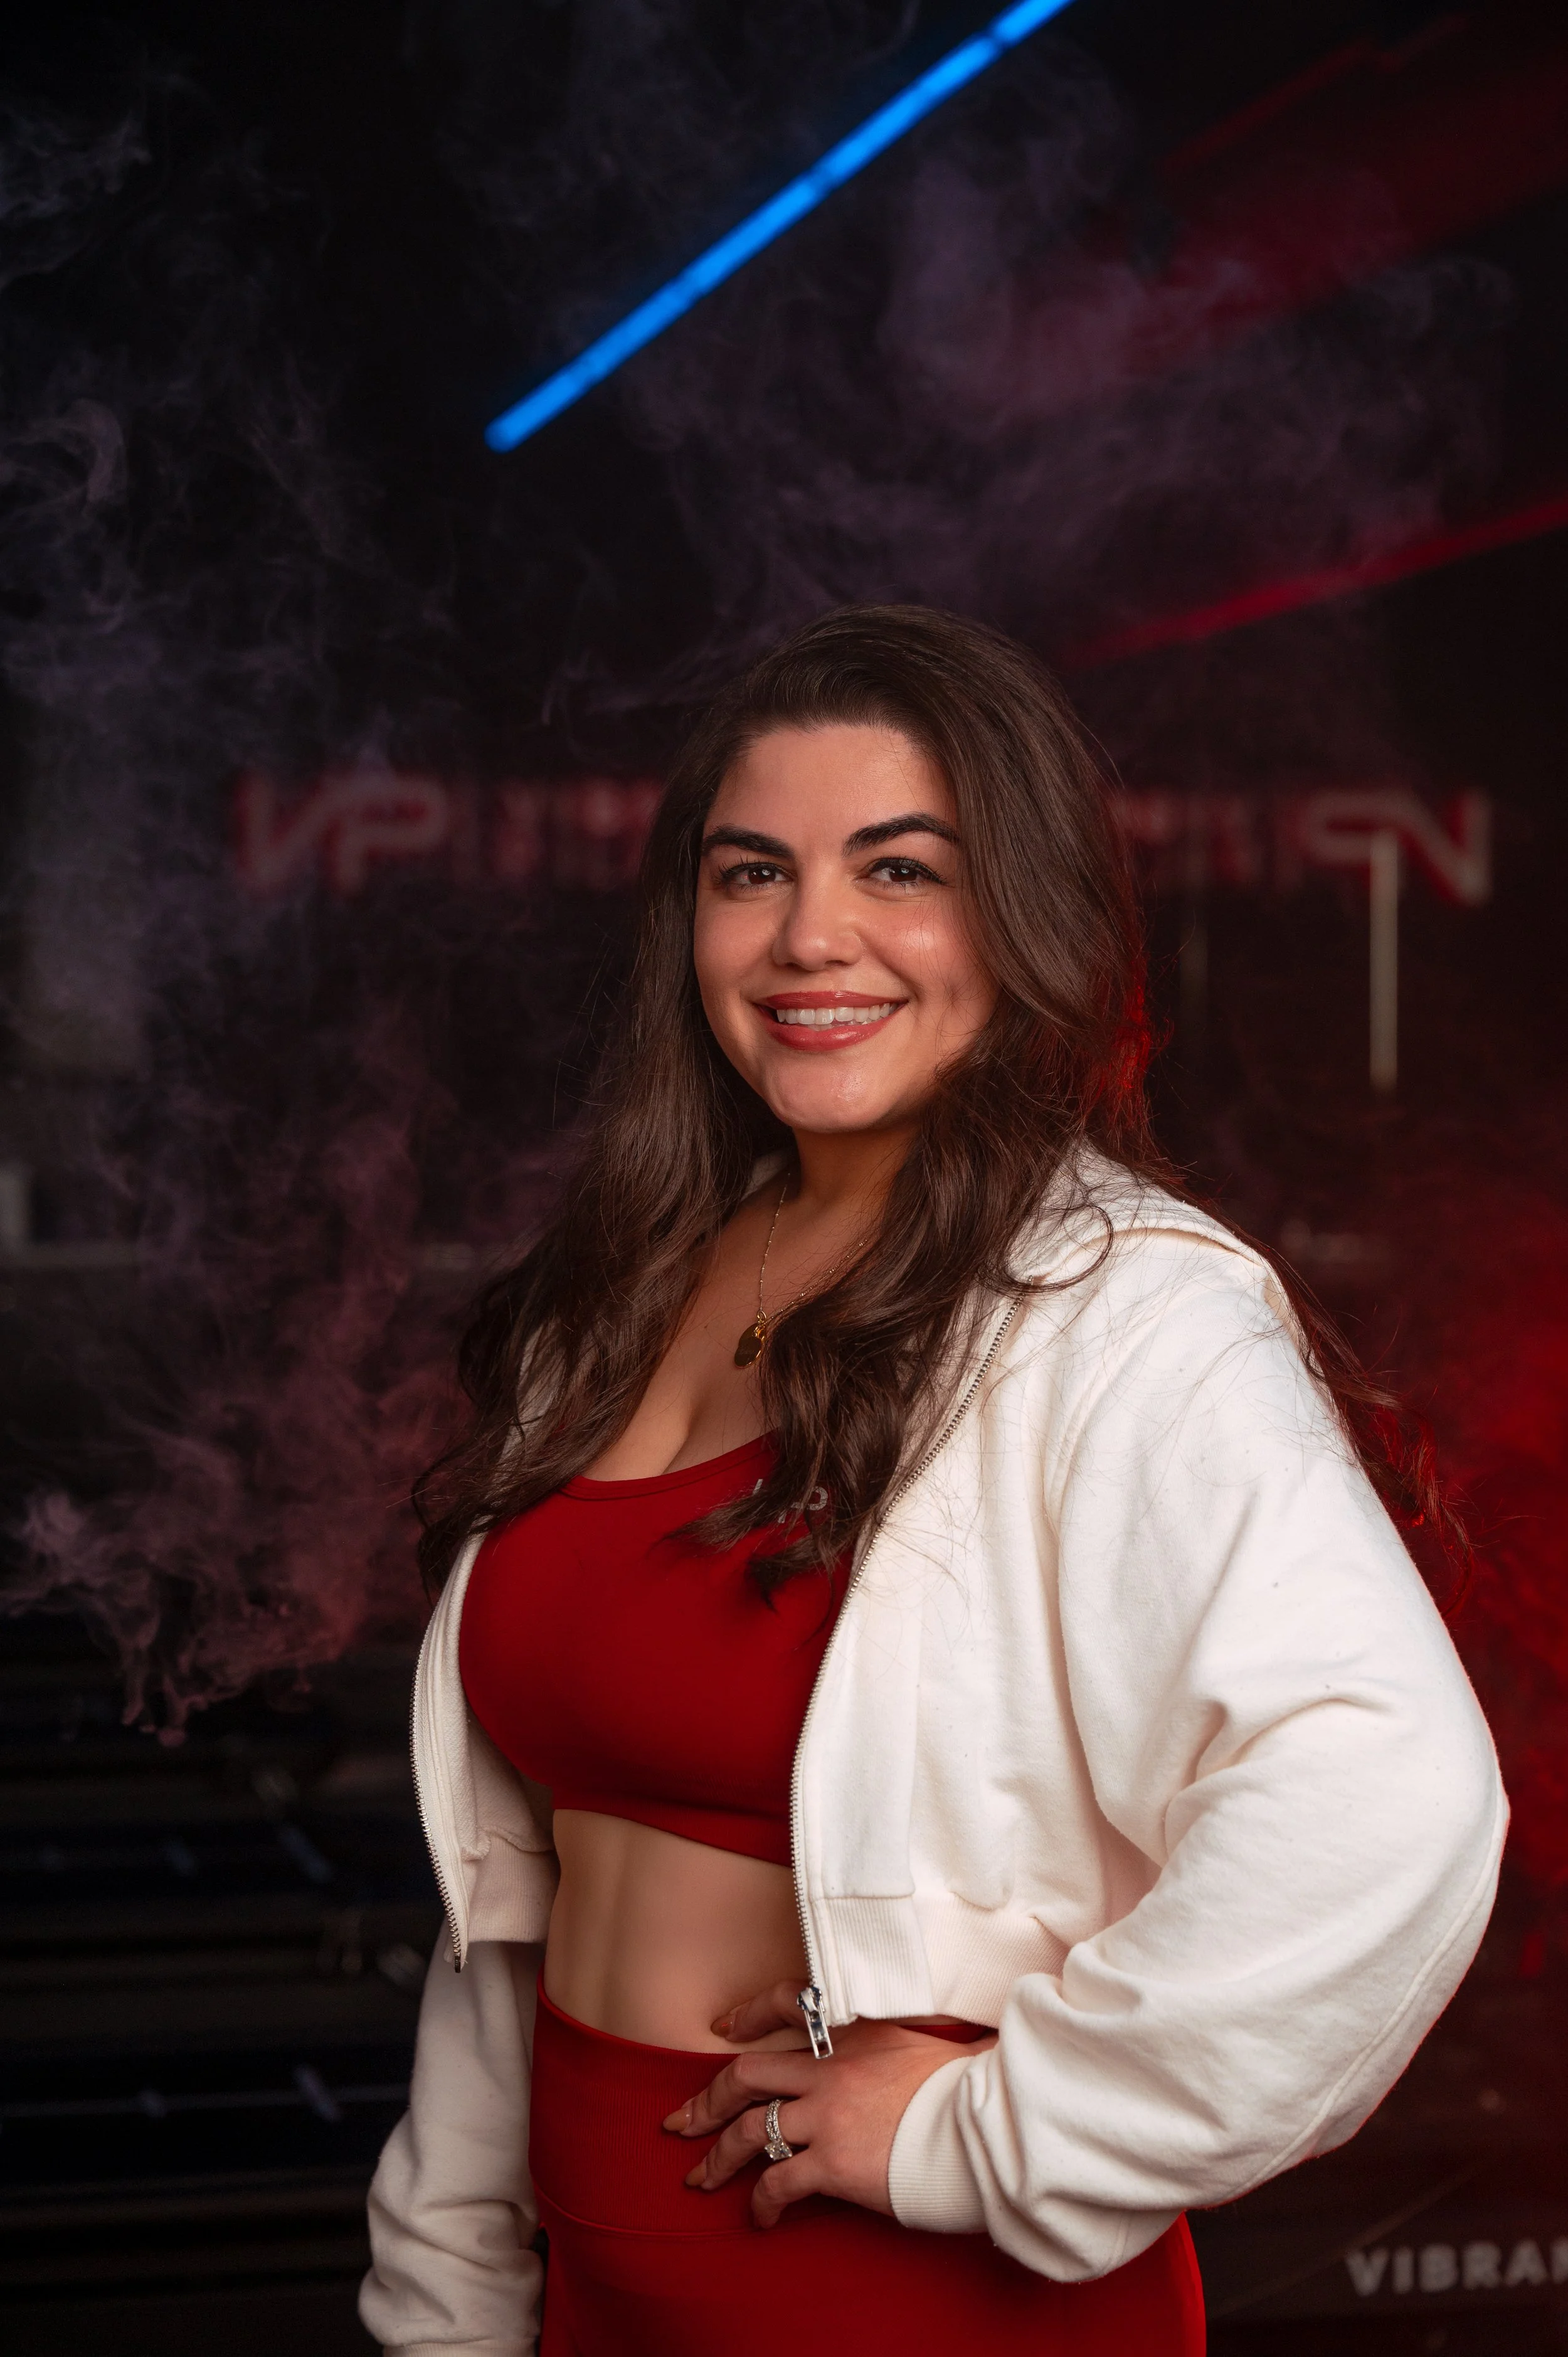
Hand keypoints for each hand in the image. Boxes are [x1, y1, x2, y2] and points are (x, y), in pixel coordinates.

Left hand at [661, 1978, 992, 2227]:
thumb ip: (893, 2046)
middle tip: (682, 2121)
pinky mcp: (833, 2163)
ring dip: (717, 2157)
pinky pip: (777, 2183)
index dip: (747, 2015)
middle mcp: (831, 2069)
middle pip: (746, 2075)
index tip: (723, 2030)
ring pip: (748, 2131)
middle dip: (706, 2100)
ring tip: (700, 2178)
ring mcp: (827, 2116)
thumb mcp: (925, 2045)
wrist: (986, 2127)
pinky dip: (760, 2202)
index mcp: (853, 2032)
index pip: (785, 2003)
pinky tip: (759, 2217)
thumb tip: (894, 2055)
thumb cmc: (966, 2089)